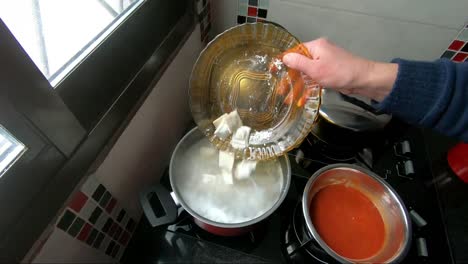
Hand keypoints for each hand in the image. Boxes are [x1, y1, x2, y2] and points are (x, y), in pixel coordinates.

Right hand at [282, 38, 397, 101]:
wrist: (363, 80)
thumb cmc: (339, 73)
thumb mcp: (315, 69)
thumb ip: (299, 63)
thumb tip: (284, 57)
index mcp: (316, 46)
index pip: (295, 52)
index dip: (284, 63)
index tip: (274, 73)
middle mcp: (320, 52)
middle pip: (300, 63)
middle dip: (290, 78)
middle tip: (280, 90)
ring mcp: (325, 62)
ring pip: (307, 73)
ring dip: (298, 85)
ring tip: (287, 98)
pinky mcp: (330, 72)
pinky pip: (315, 78)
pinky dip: (309, 87)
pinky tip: (301, 98)